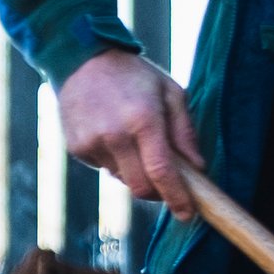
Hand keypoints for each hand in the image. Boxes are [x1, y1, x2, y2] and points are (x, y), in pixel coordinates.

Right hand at [58, 51, 206, 213]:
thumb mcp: (171, 93)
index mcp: (143, 121)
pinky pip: (104, 169)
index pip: (162, 172)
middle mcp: (114, 136)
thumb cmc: (135, 76)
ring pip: (122, 180)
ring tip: (136, 141)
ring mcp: (91, 144)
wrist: (82, 59)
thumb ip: (185, 132)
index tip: (187, 214)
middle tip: (170, 182)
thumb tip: (198, 168)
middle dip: (159, 192)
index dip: (177, 198)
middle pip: (141, 187)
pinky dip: (116, 162)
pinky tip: (115, 135)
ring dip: (136, 173)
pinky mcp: (75, 148)